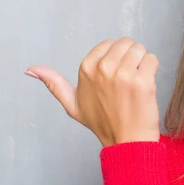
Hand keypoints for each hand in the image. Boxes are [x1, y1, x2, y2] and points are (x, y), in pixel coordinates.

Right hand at [24, 38, 160, 146]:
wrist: (127, 141)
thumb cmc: (102, 123)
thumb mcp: (72, 104)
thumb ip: (54, 84)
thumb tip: (30, 70)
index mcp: (86, 68)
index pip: (110, 43)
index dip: (116, 58)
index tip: (115, 77)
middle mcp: (103, 68)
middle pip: (127, 43)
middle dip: (131, 58)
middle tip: (128, 81)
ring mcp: (123, 74)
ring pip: (141, 49)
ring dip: (143, 63)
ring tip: (136, 84)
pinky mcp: (143, 81)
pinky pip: (153, 60)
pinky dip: (153, 70)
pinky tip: (146, 87)